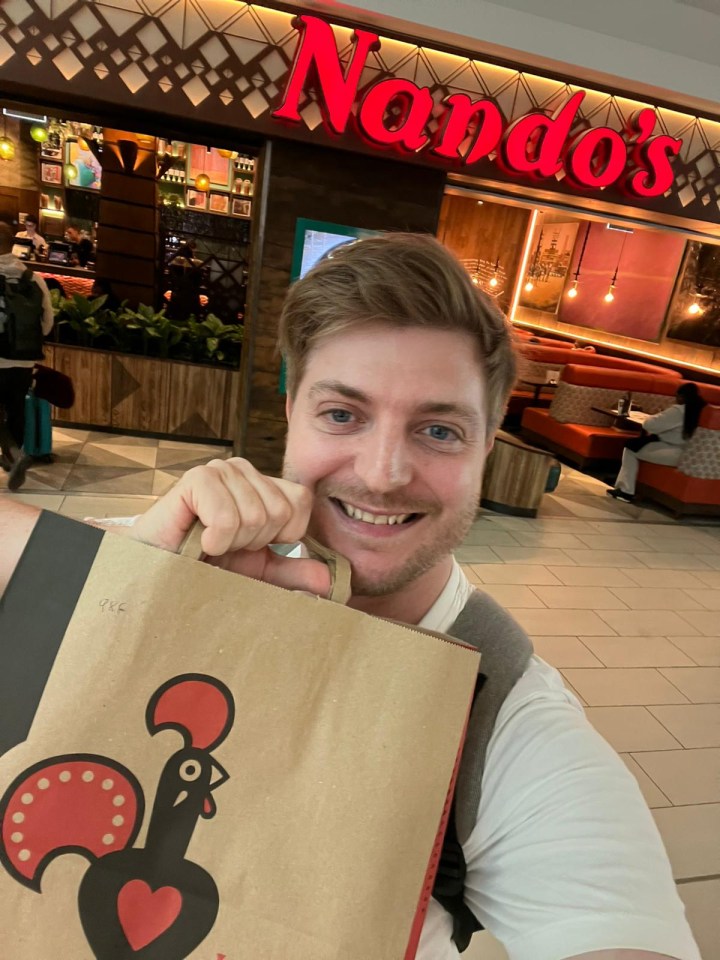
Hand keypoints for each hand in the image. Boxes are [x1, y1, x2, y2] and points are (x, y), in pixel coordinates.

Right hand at [129, 458, 332, 596]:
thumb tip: (329, 579)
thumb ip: (293, 573)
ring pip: (257, 515)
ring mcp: (220, 471)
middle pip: (280, 510)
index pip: (300, 500)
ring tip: (210, 544)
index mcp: (262, 486)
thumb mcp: (257, 575)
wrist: (158, 572)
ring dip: (232, 543)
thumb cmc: (205, 569)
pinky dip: (216, 539)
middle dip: (254, 543)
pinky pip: (228, 516)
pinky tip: (200, 541)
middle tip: (226, 547)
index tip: (252, 547)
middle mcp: (243, 472)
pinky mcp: (197, 479)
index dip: (282, 535)